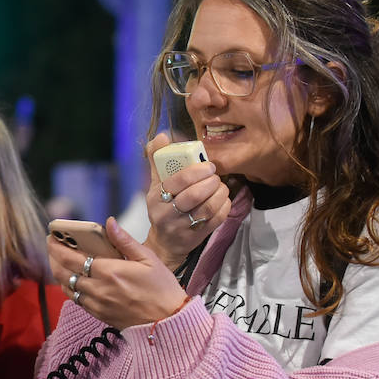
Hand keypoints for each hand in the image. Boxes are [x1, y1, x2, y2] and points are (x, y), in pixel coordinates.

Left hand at [49, 218, 189, 330]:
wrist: (167, 321)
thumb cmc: (161, 288)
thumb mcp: (148, 258)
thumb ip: (124, 240)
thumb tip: (109, 222)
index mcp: (109, 271)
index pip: (72, 257)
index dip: (57, 247)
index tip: (51, 237)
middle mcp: (98, 288)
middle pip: (63, 273)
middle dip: (53, 258)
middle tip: (52, 247)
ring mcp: (97, 304)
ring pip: (67, 287)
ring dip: (59, 274)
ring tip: (59, 261)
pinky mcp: (99, 314)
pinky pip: (76, 300)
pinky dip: (70, 288)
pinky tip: (73, 279)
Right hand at [143, 132, 233, 267]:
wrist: (165, 242)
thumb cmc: (162, 208)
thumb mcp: (155, 185)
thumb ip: (157, 159)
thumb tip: (162, 135)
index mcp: (157, 197)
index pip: (178, 181)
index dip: (197, 170)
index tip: (208, 165)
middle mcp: (167, 214)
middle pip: (194, 195)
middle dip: (210, 182)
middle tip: (215, 176)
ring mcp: (182, 227)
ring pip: (207, 208)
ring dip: (219, 193)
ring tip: (221, 186)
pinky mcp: (197, 237)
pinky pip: (216, 220)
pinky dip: (224, 207)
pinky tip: (223, 199)